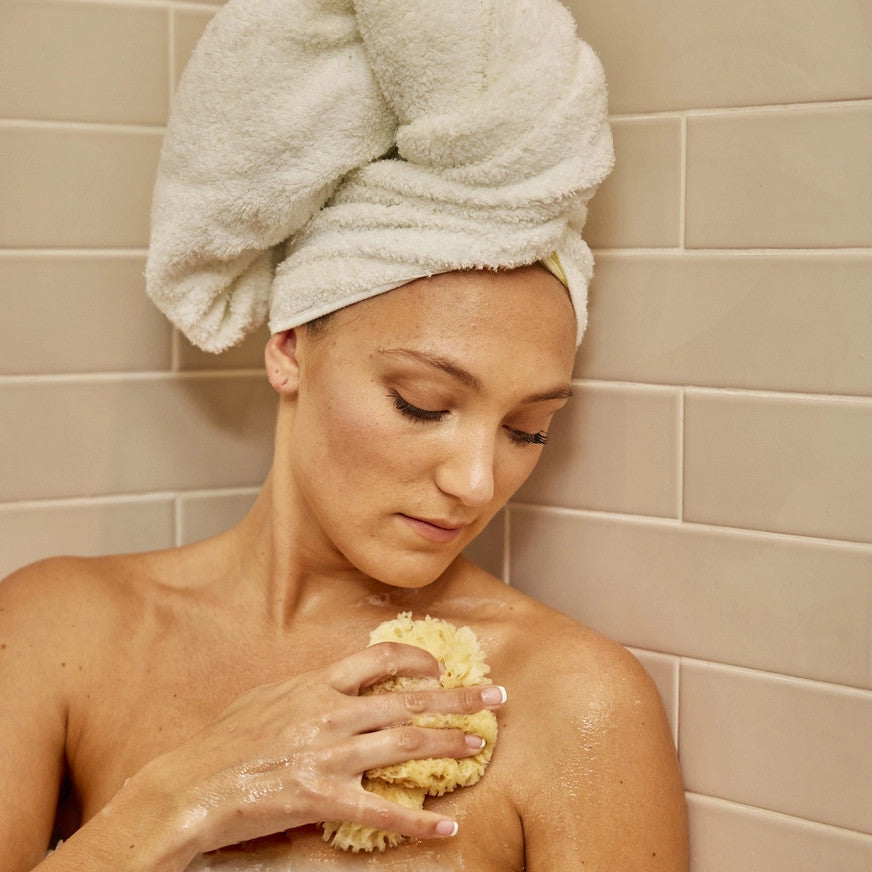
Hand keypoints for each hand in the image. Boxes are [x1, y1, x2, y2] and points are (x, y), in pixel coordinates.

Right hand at [130, 642, 505, 858]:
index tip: (440, 667)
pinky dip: (418, 820)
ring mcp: (327, 754)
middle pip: (407, 699)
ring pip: (404, 744)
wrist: (188, 785)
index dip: (416, 661)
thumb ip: (308, 686)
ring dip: (448, 745)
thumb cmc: (223, 740)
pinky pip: (381, 810)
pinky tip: (445, 826)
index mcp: (315, 684)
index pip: (379, 659)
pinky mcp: (321, 797)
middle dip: (457, 696)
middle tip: (496, 697)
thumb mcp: (266, 696)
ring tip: (480, 746)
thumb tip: (338, 680)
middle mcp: (329, 712)